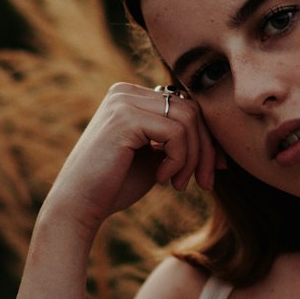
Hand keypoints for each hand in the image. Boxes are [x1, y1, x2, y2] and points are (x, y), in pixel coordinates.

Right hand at [42, 82, 224, 237]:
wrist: (78, 207)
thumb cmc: (115, 186)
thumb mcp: (154, 158)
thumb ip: (179, 143)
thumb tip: (222, 146)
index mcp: (131, 96)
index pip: (186, 106)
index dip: (205, 139)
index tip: (212, 171)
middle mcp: (125, 91)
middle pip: (191, 110)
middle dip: (205, 150)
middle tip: (205, 183)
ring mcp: (123, 102)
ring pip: (188, 121)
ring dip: (193, 158)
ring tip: (179, 184)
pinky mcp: (124, 118)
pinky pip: (176, 133)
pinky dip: (179, 159)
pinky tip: (162, 178)